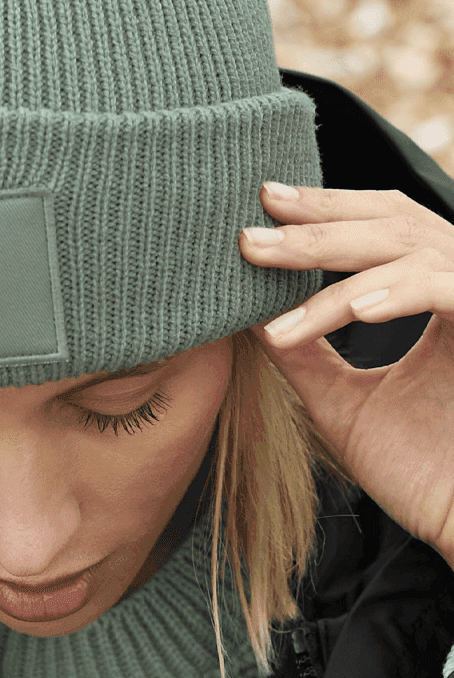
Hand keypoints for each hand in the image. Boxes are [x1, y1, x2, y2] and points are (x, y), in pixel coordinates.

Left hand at [239, 183, 453, 566]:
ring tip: (268, 262)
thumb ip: (304, 354)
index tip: (261, 200)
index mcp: (437, 296)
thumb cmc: (423, 477)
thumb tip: (245, 310)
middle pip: (394, 223)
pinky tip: (350, 307)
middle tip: (251, 227)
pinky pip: (448, 293)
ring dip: (334, 256)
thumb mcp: (344, 405)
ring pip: (412, 250)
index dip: (326, 205)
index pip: (383, 225)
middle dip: (318, 220)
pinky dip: (399, 292)